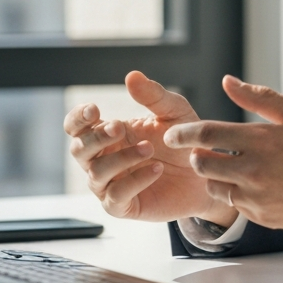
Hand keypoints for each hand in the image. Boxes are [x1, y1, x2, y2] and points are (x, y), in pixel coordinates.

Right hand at [63, 71, 238, 225]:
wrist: (206, 172)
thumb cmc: (183, 139)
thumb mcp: (174, 111)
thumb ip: (153, 95)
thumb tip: (132, 75)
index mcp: (109, 133)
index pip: (77, 126)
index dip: (78, 118)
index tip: (94, 110)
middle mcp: (103, 159)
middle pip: (79, 149)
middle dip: (96, 137)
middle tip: (119, 128)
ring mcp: (110, 184)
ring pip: (96, 173)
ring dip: (121, 159)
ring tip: (150, 148)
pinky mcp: (124, 206)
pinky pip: (116, 196)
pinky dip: (134, 181)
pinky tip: (156, 169)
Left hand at [163, 76, 282, 236]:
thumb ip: (261, 98)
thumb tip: (228, 82)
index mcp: (262, 141)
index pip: (207, 135)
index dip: (184, 134)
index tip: (173, 134)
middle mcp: (255, 172)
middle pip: (203, 164)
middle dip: (199, 155)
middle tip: (207, 149)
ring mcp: (258, 199)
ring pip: (215, 188)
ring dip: (217, 176)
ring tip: (233, 166)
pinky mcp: (264, 219)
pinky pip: (236, 205)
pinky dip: (237, 193)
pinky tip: (257, 183)